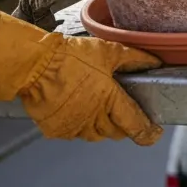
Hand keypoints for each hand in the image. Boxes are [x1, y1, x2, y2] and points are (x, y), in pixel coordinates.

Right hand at [0, 12, 162, 145]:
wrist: (32, 66)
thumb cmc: (69, 56)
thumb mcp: (107, 51)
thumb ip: (133, 58)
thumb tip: (154, 62)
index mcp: (108, 99)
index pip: (134, 123)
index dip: (147, 132)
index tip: (154, 134)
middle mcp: (92, 117)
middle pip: (116, 132)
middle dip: (122, 125)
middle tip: (121, 111)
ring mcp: (73, 126)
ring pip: (95, 135)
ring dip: (101, 126)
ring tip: (98, 107)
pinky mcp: (56, 130)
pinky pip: (75, 133)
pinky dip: (80, 125)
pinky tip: (78, 109)